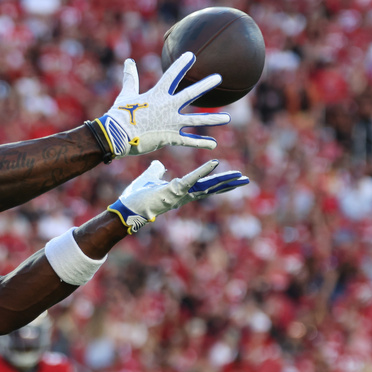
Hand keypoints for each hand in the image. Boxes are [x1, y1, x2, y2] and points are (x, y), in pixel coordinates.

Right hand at [91, 53, 230, 157]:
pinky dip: (202, 143)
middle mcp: (168, 106)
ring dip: (213, 119)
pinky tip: (214, 144)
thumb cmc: (120, 115)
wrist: (117, 135)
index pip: (172, 75)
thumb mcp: (126, 94)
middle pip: (191, 93)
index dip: (182, 64)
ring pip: (196, 119)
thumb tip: (128, 61)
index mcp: (157, 94)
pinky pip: (189, 141)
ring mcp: (171, 122)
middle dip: (205, 85)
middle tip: (218, 78)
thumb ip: (130, 78)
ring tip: (227, 118)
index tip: (192, 55)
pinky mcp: (170, 137)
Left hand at [108, 159, 248, 233]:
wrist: (126, 208)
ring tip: (240, 176)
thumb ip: (156, 171)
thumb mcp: (149, 179)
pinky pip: (191, 179)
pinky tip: (215, 163)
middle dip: (228, 184)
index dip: (217, 182)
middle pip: (210, 188)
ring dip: (223, 180)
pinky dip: (203, 171)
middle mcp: (183, 195)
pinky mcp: (174, 190)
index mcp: (180, 192)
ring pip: (206, 186)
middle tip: (245, 180)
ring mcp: (180, 194)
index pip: (203, 186)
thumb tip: (159, 164)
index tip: (231, 179)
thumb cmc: (136, 197)